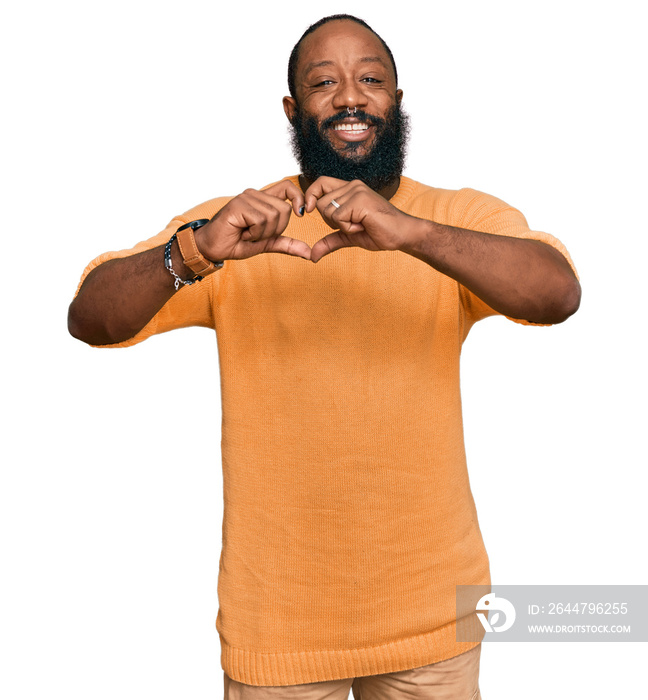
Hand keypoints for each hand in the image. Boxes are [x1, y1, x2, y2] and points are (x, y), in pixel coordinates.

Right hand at [194, 179, 310, 261]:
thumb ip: (286, 244)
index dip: (299, 198)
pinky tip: (241, 233)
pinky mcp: (238, 205)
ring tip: (247, 234)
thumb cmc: (236, 242)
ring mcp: (246, 198)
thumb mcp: (266, 244)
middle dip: (275, 230)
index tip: (302, 214)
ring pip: (273, 216)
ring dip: (262, 233)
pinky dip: (254, 233)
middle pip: (285, 209)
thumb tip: (309, 253)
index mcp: (263, 199)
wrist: (212, 248)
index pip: (288, 187)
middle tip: (256, 234)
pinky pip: (260, 220)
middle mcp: (255, 194)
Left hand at [304, 177, 419, 262]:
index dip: (310, 195)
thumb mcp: (349, 237)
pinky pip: (337, 218)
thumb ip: (330, 241)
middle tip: (354, 224)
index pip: (320, 183)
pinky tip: (364, 225)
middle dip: (331, 221)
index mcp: (349, 188)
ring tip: (361, 224)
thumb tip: (312, 256)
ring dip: (342, 225)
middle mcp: (352, 185)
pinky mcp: (359, 200)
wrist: (402, 235)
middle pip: (319, 203)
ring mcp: (356, 190)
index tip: (307, 210)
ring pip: (327, 211)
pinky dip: (348, 228)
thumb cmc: (379, 232)